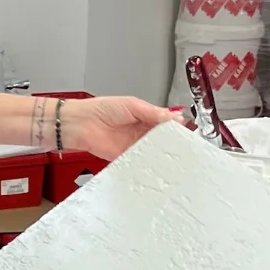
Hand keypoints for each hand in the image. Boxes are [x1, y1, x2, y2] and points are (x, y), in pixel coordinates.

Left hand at [62, 96, 181, 159]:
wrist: (81, 124)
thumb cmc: (101, 109)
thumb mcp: (131, 105)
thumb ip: (153, 112)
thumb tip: (174, 116)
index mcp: (144, 116)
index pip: (165, 123)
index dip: (176, 127)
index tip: (188, 132)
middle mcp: (141, 131)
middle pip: (163, 139)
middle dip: (173, 142)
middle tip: (184, 146)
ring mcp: (135, 145)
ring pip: (155, 151)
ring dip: (163, 154)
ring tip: (175, 156)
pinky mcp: (128, 158)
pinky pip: (142, 162)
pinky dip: (150, 163)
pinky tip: (159, 164)